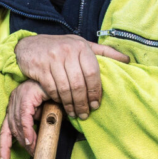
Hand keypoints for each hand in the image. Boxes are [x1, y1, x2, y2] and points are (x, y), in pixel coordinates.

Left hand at [0, 81, 48, 158]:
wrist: (64, 80)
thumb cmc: (55, 97)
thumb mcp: (44, 115)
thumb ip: (37, 126)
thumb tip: (33, 142)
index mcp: (15, 105)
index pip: (5, 129)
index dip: (4, 146)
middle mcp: (14, 100)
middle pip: (11, 128)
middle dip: (21, 144)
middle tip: (32, 154)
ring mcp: (19, 96)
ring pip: (17, 124)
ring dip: (26, 140)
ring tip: (35, 150)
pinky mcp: (27, 95)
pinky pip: (24, 117)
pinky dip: (28, 131)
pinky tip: (32, 141)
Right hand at [13, 34, 130, 119]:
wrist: (30, 45)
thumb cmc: (60, 47)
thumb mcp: (82, 45)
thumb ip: (104, 52)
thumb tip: (127, 60)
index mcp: (82, 46)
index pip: (93, 73)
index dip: (96, 91)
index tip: (96, 104)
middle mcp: (68, 51)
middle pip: (79, 84)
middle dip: (83, 102)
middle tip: (85, 114)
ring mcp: (52, 59)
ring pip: (65, 88)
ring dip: (70, 104)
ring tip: (75, 113)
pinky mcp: (40, 67)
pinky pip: (51, 88)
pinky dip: (58, 99)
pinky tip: (62, 104)